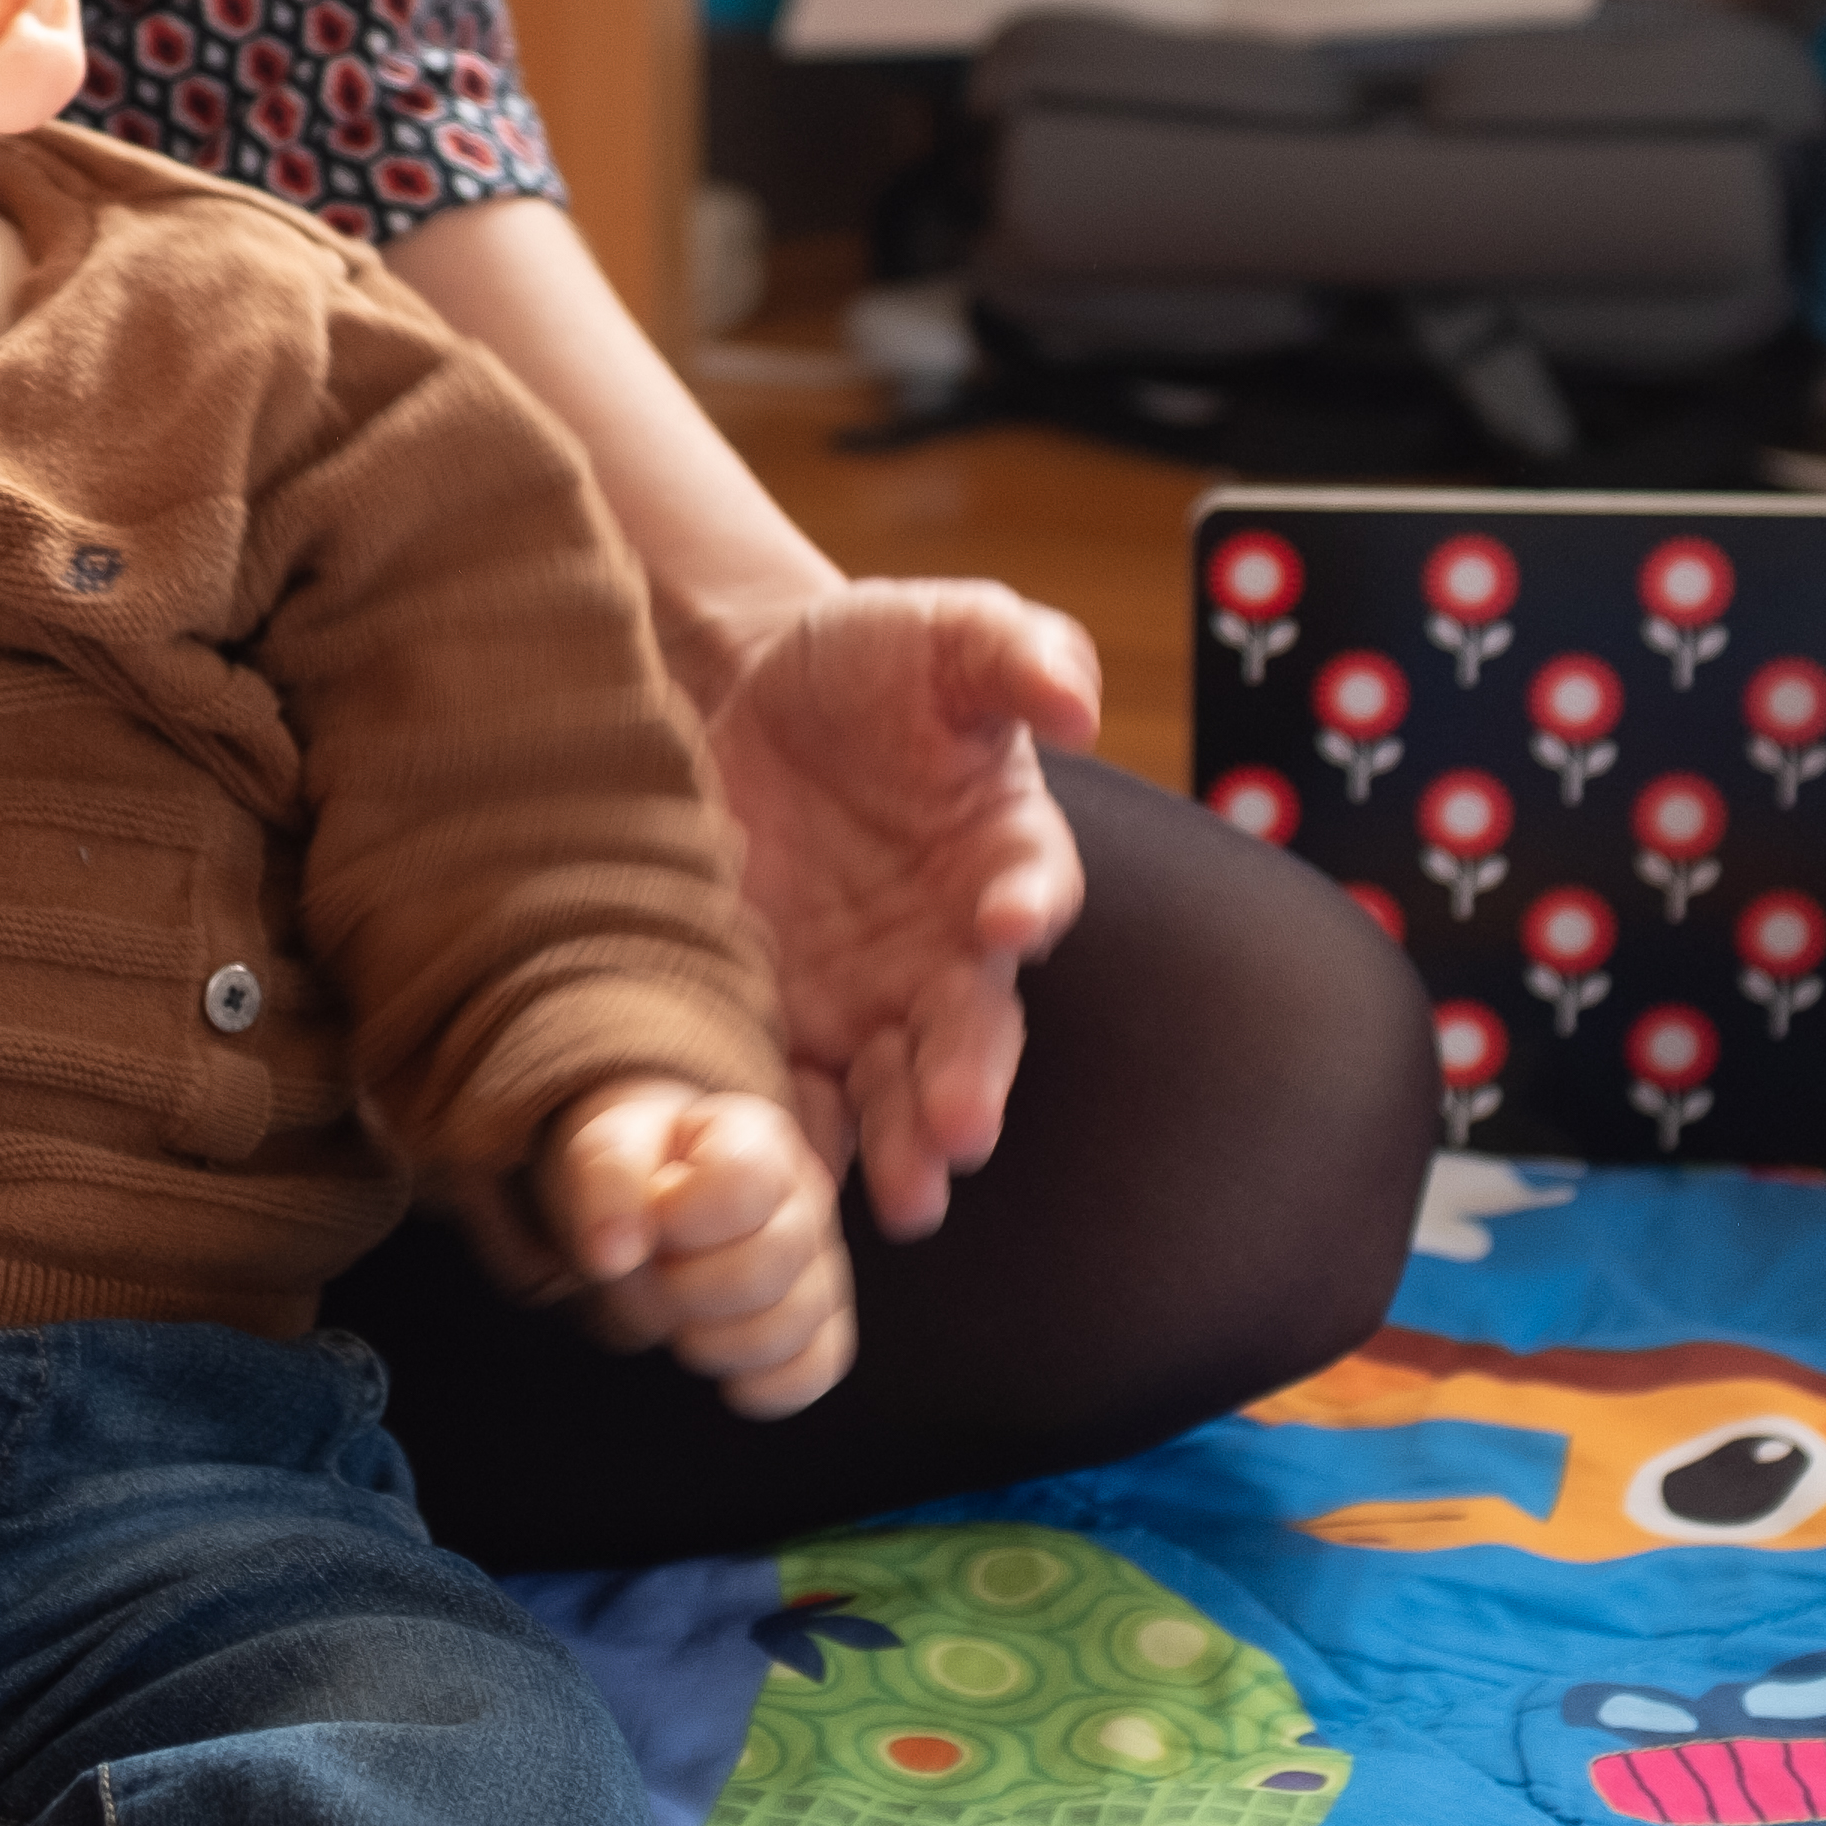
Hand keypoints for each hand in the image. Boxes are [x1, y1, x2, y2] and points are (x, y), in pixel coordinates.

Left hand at [544, 1079, 852, 1418]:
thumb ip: (607, 1182)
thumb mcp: (605, 1150)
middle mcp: (806, 1197)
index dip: (678, 1220)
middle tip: (654, 1272)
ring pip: (791, 1327)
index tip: (649, 1219)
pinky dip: (759, 1383)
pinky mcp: (823, 1323)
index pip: (740, 1189)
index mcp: (757, 1140)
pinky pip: (815, 1370)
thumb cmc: (637, 1174)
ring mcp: (821, 1264)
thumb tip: (610, 1253)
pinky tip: (720, 1365)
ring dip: (710, 1341)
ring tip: (679, 1312)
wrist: (654, 1206)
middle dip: (682, 1287)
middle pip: (767, 1267)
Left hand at [701, 578, 1102, 1241]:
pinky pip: (798, 1094)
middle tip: (958, 1132)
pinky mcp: (786, 1022)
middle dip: (969, 1079)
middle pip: (972, 1026)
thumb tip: (1076, 701)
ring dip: (902, 1143)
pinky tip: (781, 1177)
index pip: (1031, 884)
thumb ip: (1019, 652)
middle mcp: (948, 949)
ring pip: (896, 1089)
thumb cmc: (870, 663)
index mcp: (1002, 854)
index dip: (1024, 902)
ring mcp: (867, 998)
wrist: (750, 699)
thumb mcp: (944, 630)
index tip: (1007, 924)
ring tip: (905, 1195)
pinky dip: (795, 1137)